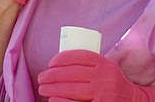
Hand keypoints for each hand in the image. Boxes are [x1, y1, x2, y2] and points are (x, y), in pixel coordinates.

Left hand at [37, 50, 154, 100]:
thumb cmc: (113, 83)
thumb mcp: (108, 67)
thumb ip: (92, 63)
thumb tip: (62, 61)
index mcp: (105, 64)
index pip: (80, 56)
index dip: (62, 58)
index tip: (50, 63)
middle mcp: (104, 78)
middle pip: (73, 74)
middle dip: (52, 75)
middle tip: (41, 77)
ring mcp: (103, 95)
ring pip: (73, 89)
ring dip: (53, 88)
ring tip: (43, 88)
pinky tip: (53, 100)